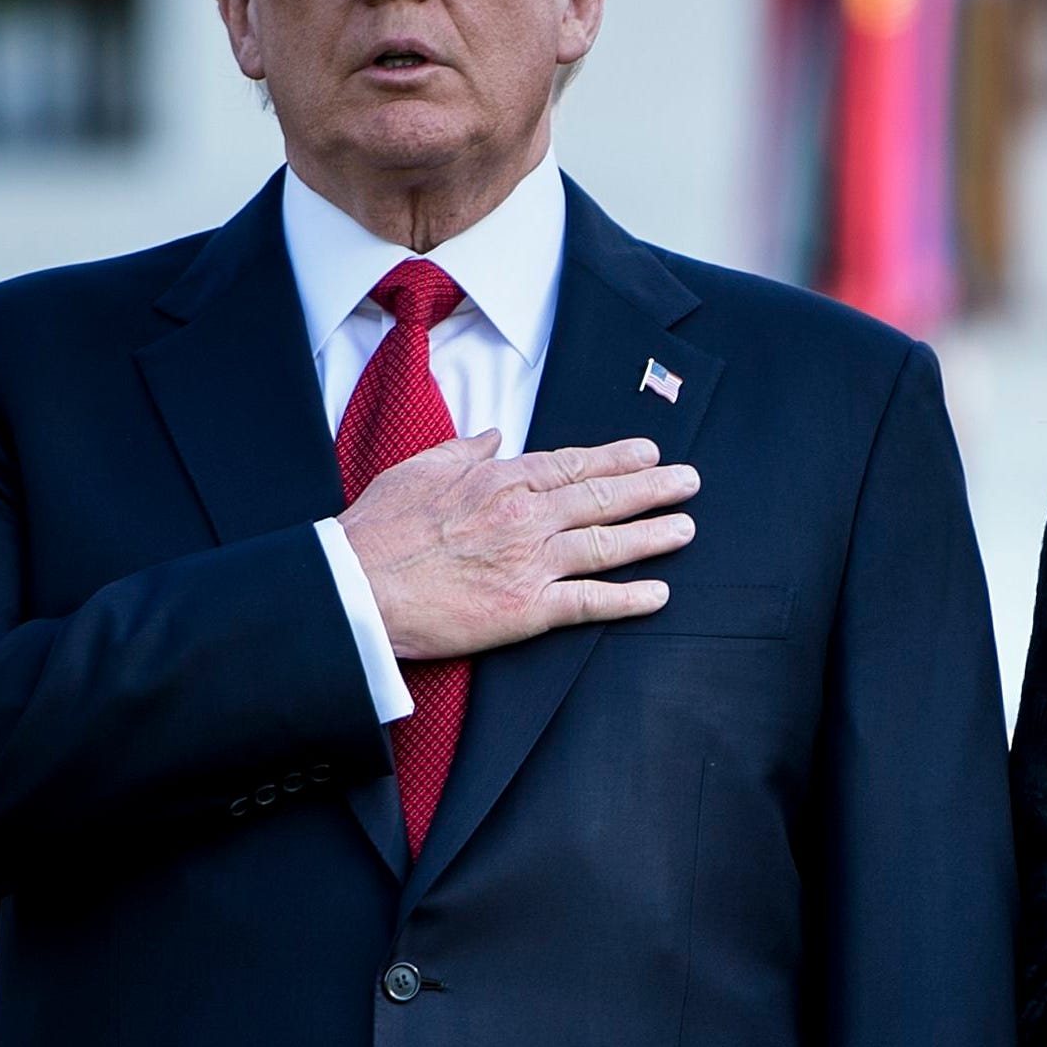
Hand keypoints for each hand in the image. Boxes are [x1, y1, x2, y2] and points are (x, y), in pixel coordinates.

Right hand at [340, 432, 698, 658]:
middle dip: (652, 487)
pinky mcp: (525, 610)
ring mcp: (528, 563)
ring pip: (606, 544)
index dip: (616, 459)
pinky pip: (589, 601)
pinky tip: (659, 594)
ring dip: (653, 535)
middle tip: (689, 481)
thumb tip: (494, 436)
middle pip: (602, 498)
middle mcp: (524, 517)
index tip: (647, 452)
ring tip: (686, 528)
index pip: (572, 464)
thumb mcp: (419, 469)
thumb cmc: (379, 530)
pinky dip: (628, 599)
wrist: (356, 586)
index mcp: (499, 481)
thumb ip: (463, 451)